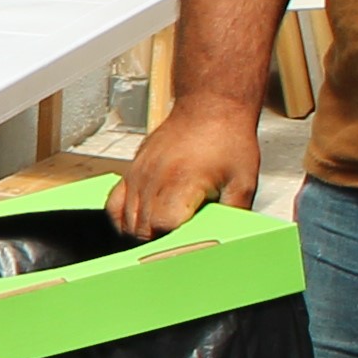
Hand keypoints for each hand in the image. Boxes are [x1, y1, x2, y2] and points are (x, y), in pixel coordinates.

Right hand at [105, 97, 265, 236]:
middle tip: (176, 248)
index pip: (163, 227)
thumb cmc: (227, 139)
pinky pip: (114, 204)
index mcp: (181, 183)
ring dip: (142, 234)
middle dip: (158, 244)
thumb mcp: (243, 180)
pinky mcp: (132, 170)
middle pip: (142, 230)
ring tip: (162, 239)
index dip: (172, 244)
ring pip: (127, 220)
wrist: (210, 106)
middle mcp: (154, 180)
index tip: (183, 251)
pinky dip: (122, 219)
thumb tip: (231, 239)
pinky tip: (137, 225)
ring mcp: (139, 175)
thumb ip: (234, 214)